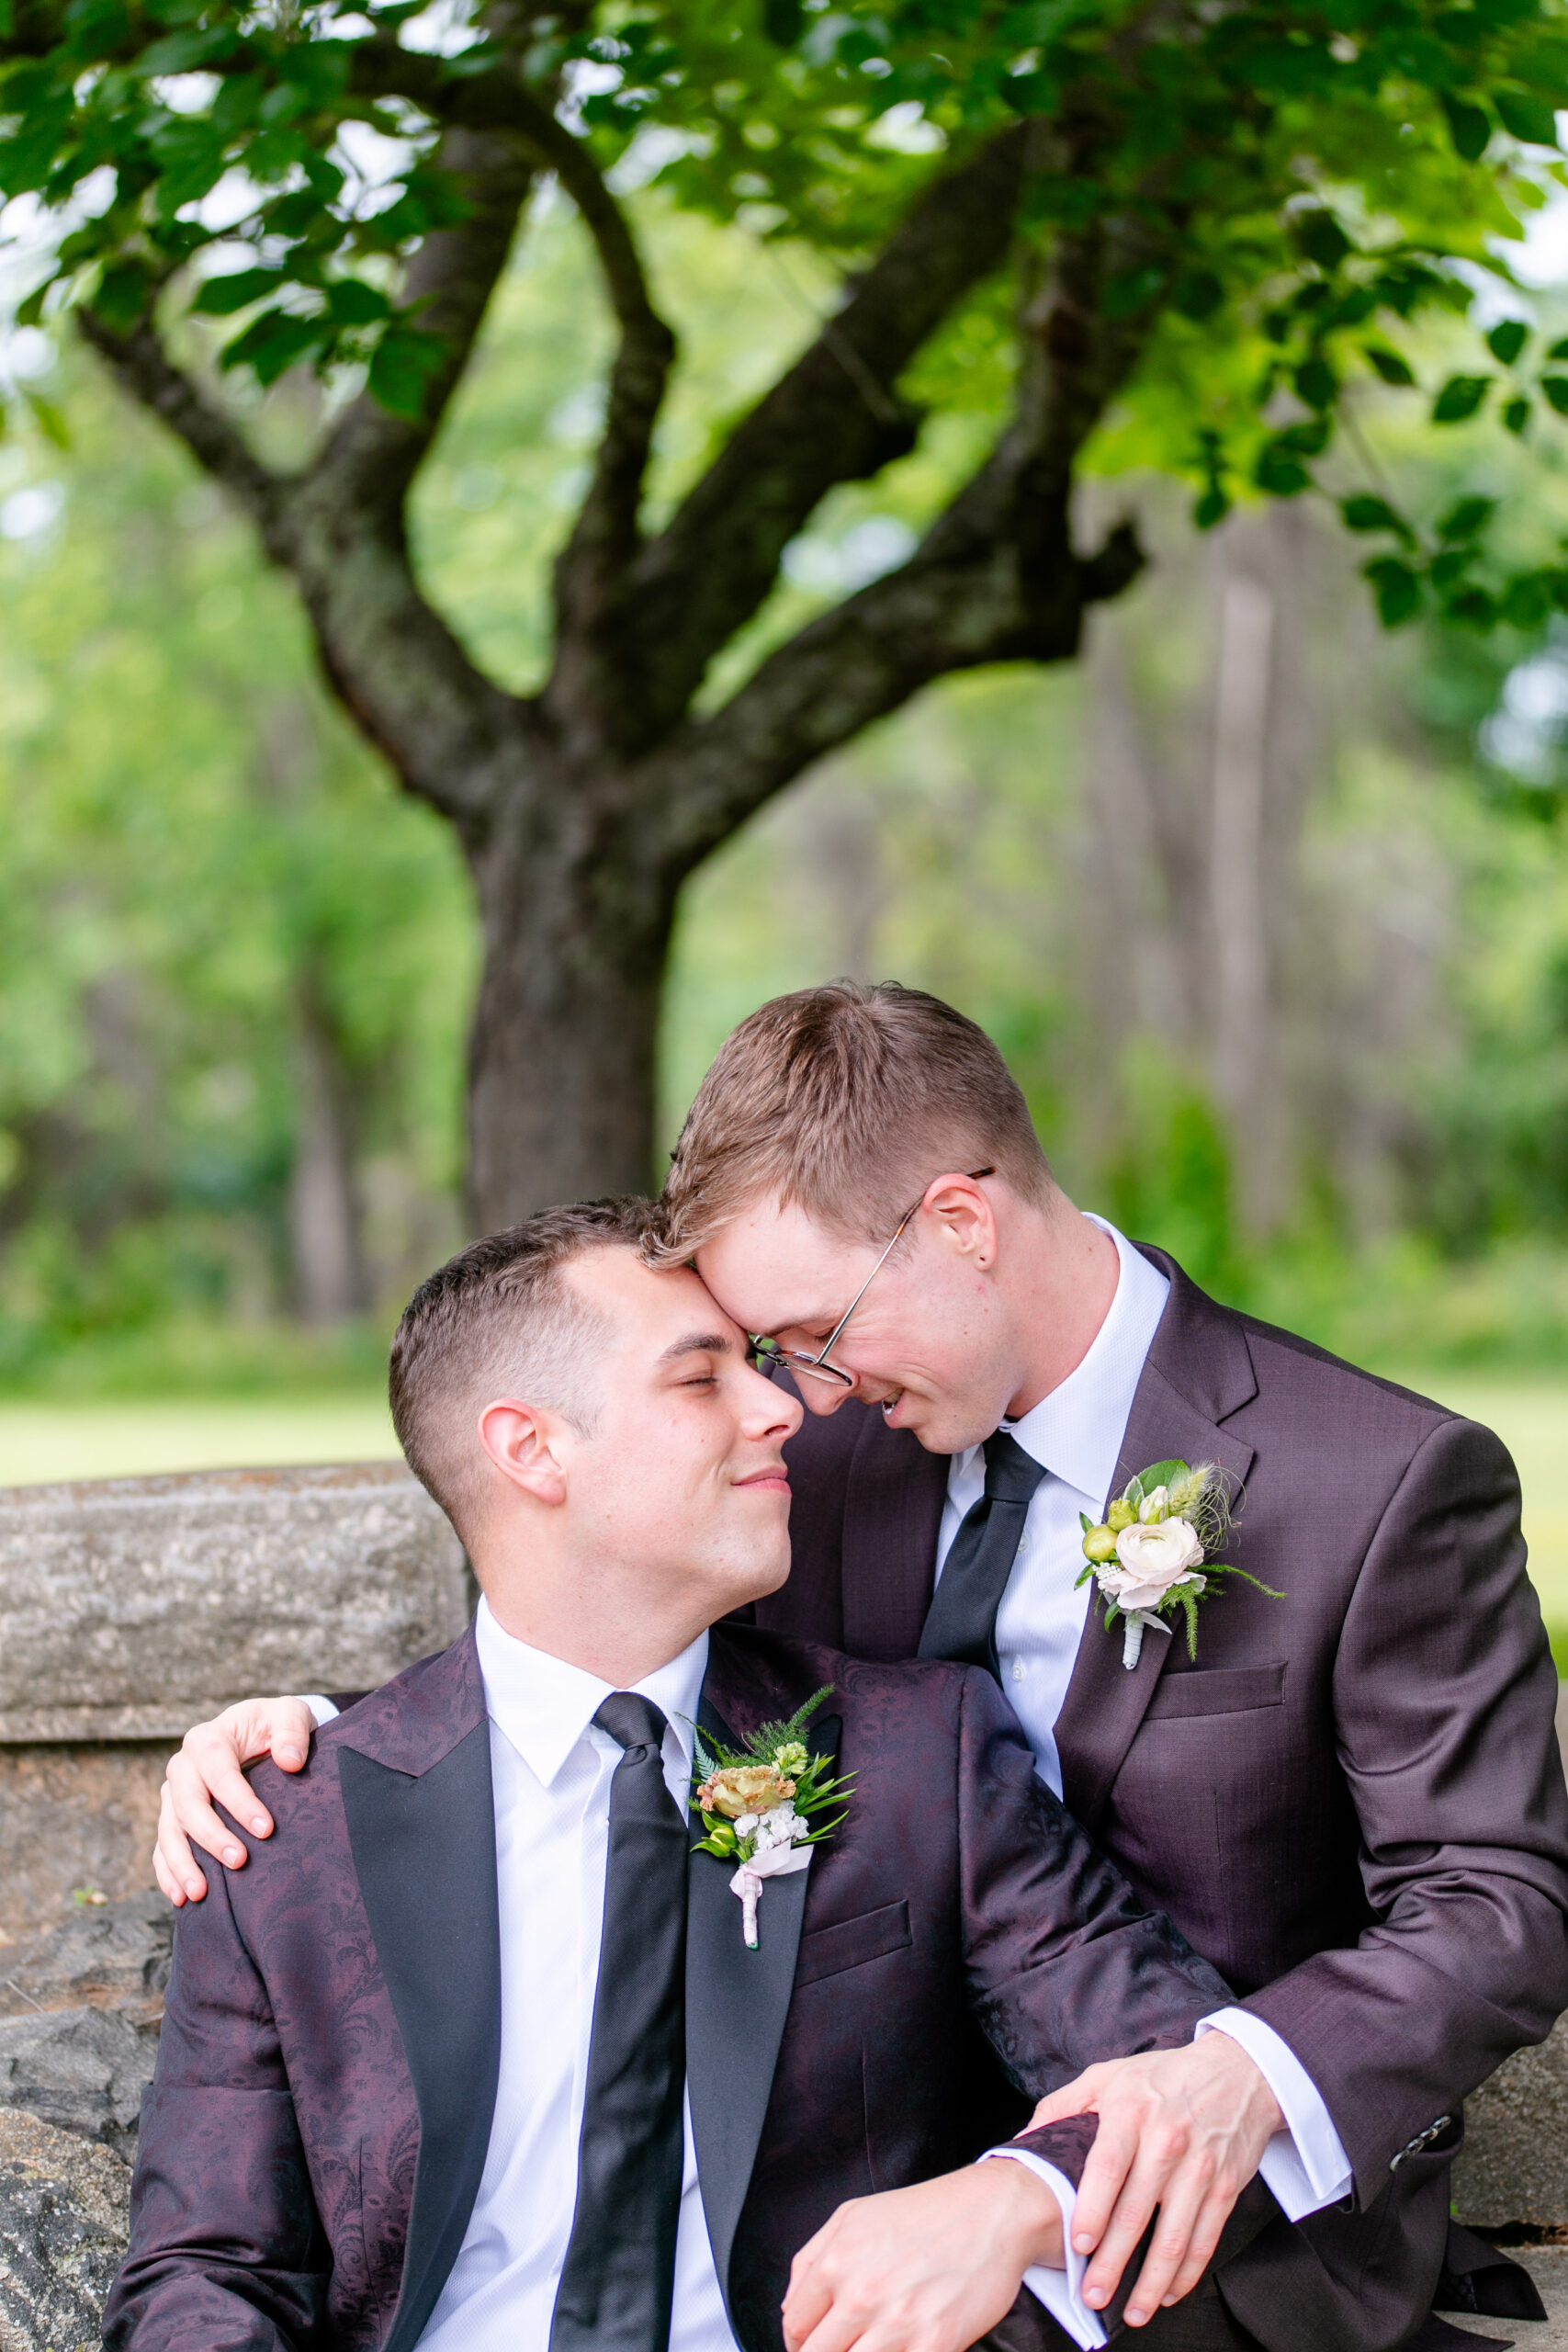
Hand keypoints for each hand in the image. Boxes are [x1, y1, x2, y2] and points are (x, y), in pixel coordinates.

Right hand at [152, 1697, 317, 1905]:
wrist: (259, 1736)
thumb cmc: (274, 1726)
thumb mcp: (290, 1714)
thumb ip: (293, 1730)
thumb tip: (290, 1761)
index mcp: (208, 1738)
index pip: (217, 1770)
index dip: (239, 1801)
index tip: (266, 1828)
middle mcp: (183, 1766)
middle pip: (187, 1804)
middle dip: (210, 1835)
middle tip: (239, 1861)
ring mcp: (174, 1795)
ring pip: (168, 1830)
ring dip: (182, 1863)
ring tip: (200, 1892)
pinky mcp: (172, 1819)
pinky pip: (162, 1848)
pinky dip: (168, 1873)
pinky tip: (181, 1896)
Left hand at [781, 2157, 1061, 2351]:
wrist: (990, 2212)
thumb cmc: (925, 2213)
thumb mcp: (853, 2216)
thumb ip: (810, 2261)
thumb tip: (790, 2310)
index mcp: (837, 2262)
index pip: (795, 2328)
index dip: (800, 2343)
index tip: (812, 2345)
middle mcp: (862, 2294)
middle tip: (845, 2345)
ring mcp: (898, 2323)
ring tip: (871, 2345)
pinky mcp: (935, 2344)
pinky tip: (901, 2347)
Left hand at [1025, 2035, 1280, 2326]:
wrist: (1237, 2073)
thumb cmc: (1161, 2078)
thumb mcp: (1107, 2075)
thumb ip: (1063, 2106)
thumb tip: (1024, 2142)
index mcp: (1130, 2112)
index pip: (1108, 2167)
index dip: (1093, 2209)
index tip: (1079, 2244)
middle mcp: (1166, 2141)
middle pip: (1136, 2213)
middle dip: (1113, 2262)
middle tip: (1093, 2295)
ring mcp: (1198, 2168)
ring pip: (1173, 2238)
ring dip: (1151, 2283)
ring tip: (1132, 2312)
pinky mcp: (1224, 2188)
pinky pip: (1204, 2240)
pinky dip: (1186, 2274)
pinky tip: (1169, 2293)